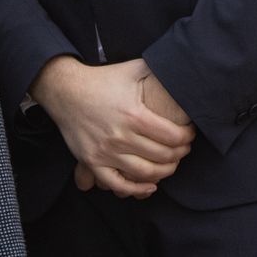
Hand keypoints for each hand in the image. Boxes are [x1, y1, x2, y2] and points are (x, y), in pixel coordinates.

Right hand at [32, 57, 193, 197]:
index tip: (190, 134)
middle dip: (180, 154)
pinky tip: (150, 186)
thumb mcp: (133, 68)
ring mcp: (106, 151)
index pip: (173, 136)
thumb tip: (184, 66)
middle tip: (185, 148)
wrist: (65, 90)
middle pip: (163, 156)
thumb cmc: (103, 79)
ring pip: (145, 173)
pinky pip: (117, 184)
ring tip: (172, 163)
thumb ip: (158, 69)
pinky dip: (137, 189)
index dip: (187, 137)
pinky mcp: (92, 161)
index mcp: (135, 115)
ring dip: (165, 172)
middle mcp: (121, 136)